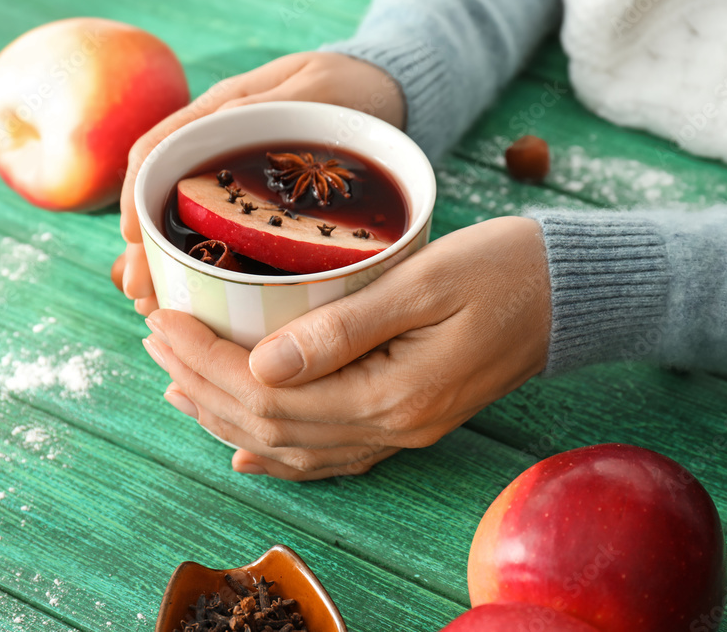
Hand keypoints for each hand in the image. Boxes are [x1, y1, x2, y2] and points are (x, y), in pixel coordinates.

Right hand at [113, 52, 406, 314]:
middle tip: (141, 293)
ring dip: (165, 260)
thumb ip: (275, 108)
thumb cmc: (352, 89)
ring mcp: (234, 173)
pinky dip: (202, 261)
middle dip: (145, 246)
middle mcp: (217, 143)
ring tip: (155, 302)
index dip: (138, 194)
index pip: (158, 149)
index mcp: (222, 109)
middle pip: (162, 194)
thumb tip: (222, 126)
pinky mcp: (256, 200)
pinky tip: (194, 292)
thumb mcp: (318, 91)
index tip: (135, 240)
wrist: (380, 93)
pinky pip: (219, 231)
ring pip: (185, 218)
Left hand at [140, 217, 550, 480]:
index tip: (163, 317)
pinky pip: (332, 455)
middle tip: (155, 338)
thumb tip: (262, 364)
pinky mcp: (411, 421)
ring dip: (229, 418)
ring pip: (295, 447)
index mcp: (394, 394)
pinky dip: (281, 454)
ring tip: (178, 383)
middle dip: (203, 385)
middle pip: (273, 427)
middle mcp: (394, 427)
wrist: (571, 295)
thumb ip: (344, 329)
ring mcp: (404, 432)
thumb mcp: (426, 282)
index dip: (206, 359)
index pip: (271, 393)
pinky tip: (246, 452)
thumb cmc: (506, 270)